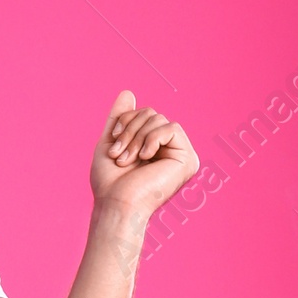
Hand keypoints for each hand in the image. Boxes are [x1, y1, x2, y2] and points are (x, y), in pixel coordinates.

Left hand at [89, 89, 197, 216]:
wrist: (116, 204)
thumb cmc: (110, 182)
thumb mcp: (111, 143)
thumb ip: (120, 118)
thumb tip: (127, 92)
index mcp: (155, 147)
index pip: (144, 114)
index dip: (125, 121)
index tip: (112, 145)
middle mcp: (170, 150)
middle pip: (152, 113)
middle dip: (130, 130)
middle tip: (118, 155)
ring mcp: (181, 154)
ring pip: (159, 119)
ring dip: (136, 138)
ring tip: (127, 160)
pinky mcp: (188, 159)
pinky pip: (171, 128)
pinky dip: (152, 139)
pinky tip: (146, 157)